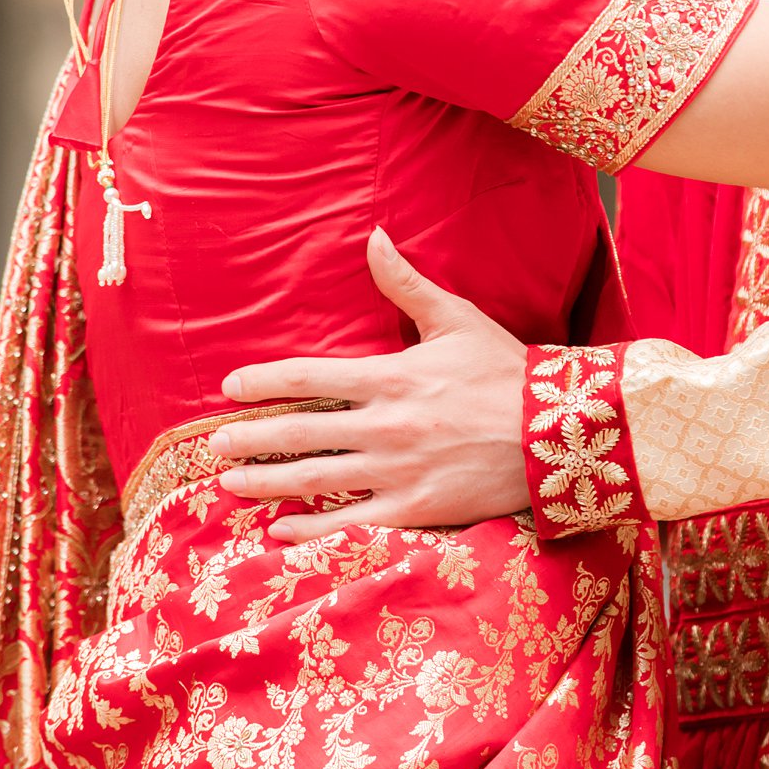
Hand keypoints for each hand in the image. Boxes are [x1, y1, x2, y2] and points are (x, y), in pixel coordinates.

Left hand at [208, 228, 530, 542]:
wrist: (556, 429)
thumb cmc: (505, 369)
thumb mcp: (456, 318)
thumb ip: (406, 283)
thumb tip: (374, 236)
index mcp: (390, 377)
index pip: (309, 376)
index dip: (264, 382)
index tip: (230, 387)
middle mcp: (384, 426)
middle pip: (300, 433)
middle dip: (251, 438)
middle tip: (212, 445)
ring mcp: (397, 472)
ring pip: (315, 481)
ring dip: (267, 483)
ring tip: (230, 484)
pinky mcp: (415, 510)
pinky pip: (351, 523)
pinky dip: (311, 530)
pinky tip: (281, 532)